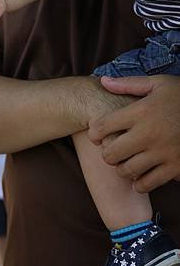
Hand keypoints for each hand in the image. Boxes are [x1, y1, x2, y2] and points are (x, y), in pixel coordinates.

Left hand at [88, 75, 179, 192]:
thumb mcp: (158, 84)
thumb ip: (129, 84)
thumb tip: (103, 82)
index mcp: (142, 111)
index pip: (103, 126)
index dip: (95, 132)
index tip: (97, 134)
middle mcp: (149, 133)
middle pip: (111, 153)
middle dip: (106, 153)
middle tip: (111, 150)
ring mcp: (163, 153)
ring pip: (127, 171)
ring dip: (122, 169)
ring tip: (125, 162)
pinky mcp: (176, 168)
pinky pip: (148, 184)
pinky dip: (140, 182)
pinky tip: (142, 174)